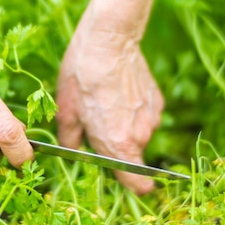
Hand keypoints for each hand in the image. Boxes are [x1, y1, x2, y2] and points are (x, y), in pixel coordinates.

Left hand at [56, 21, 162, 193]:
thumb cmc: (82, 75)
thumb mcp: (67, 110)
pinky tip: (118, 91)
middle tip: (95, 121)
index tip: (124, 178)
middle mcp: (140, 135)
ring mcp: (151, 117)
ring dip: (123, 126)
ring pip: (137, 133)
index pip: (137, 182)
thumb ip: (71, 141)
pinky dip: (133, 111)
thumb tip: (73, 152)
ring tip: (104, 101)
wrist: (108, 40)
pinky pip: (144, 116)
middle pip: (130, 154)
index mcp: (117, 143)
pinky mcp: (157, 100)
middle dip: (114, 144)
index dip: (132, 185)